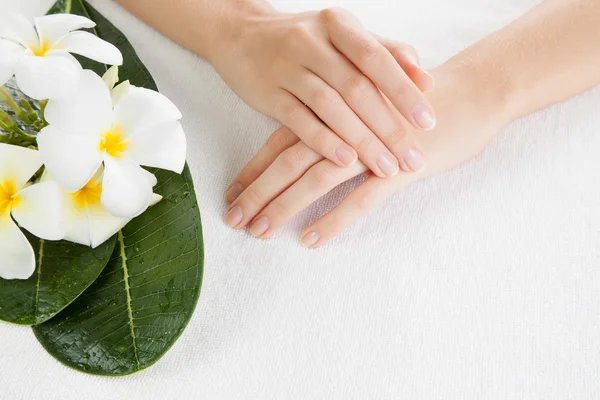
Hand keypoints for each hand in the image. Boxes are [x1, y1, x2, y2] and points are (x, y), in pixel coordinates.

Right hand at [209, 7, 434, 179]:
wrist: (241, 35)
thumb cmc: (305, 39)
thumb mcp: (342, 35)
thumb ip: (384, 51)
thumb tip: (425, 78)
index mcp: (338, 25)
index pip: (376, 58)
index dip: (404, 90)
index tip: (428, 122)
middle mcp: (312, 42)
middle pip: (357, 87)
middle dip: (388, 126)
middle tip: (413, 158)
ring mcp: (286, 68)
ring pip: (330, 107)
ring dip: (361, 140)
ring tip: (387, 167)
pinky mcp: (267, 93)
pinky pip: (298, 120)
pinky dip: (323, 141)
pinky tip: (345, 161)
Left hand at [223, 65, 508, 245]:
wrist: (473, 93)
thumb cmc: (415, 103)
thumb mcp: (370, 105)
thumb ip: (338, 122)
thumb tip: (307, 147)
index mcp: (334, 111)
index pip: (281, 142)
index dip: (254, 169)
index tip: (231, 195)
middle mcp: (345, 128)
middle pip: (288, 162)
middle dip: (257, 192)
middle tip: (234, 220)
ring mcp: (371, 147)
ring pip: (316, 179)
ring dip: (284, 207)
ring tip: (260, 232)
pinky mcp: (399, 168)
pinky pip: (361, 198)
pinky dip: (334, 219)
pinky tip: (311, 239)